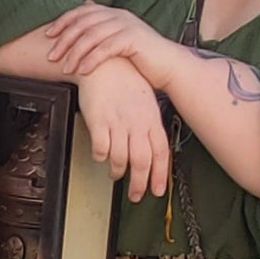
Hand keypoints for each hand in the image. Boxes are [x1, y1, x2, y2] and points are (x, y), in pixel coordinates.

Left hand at [46, 2, 183, 90]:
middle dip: (64, 40)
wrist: (169, 67)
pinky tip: (83, 71)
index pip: (81, 12)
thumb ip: (100, 36)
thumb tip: (79, 33)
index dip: (62, 21)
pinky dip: (92, 60)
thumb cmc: (141, 59)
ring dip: (75, 53)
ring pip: (92, 36)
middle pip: (83, 23)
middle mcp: (118, 16)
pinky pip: (106, 48)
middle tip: (52, 56)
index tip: (48, 35)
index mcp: (113, 14)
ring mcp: (127, 25)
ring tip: (66, 69)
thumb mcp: (117, 44)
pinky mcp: (134, 39)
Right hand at [75, 58, 169, 201]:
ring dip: (118, 172)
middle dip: (139, 184)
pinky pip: (100, 149)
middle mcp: (137, 123)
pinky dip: (100, 157)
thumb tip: (150, 145)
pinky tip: (100, 157)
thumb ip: (148, 123)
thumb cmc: (125, 79)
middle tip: (135, 195)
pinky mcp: (98, 121)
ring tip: (115, 175)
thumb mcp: (145, 100)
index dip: (159, 175)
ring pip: (120, 158)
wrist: (106, 62)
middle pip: (142, 162)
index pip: (161, 153)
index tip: (157, 190)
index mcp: (151, 118)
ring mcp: (118, 122)